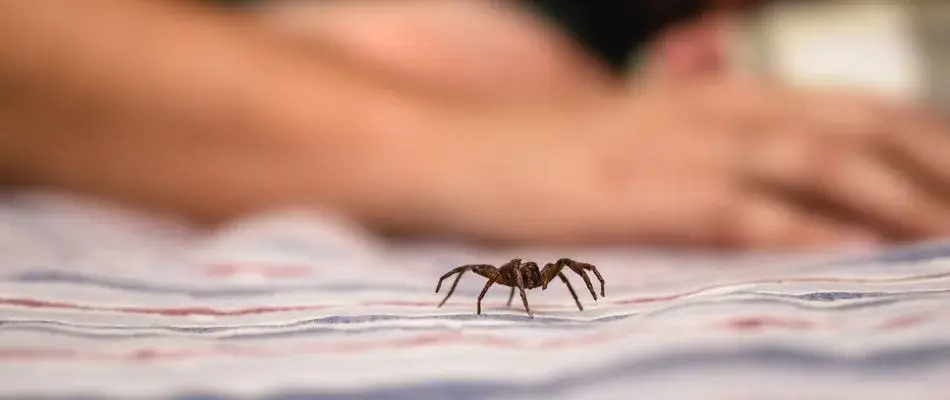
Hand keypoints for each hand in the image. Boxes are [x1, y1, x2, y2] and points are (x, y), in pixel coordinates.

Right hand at [403, 79, 949, 248]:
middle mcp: (713, 111)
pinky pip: (746, 212)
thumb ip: (712, 148)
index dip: (923, 141)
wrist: (460, 150)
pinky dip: (810, 235)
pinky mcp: (645, 195)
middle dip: (932, 172)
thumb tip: (781, 194)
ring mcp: (679, 150)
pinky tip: (856, 259)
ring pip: (817, 164)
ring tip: (947, 243)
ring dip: (895, 203)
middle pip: (854, 129)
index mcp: (718, 96)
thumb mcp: (643, 140)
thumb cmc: (551, 155)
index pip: (849, 109)